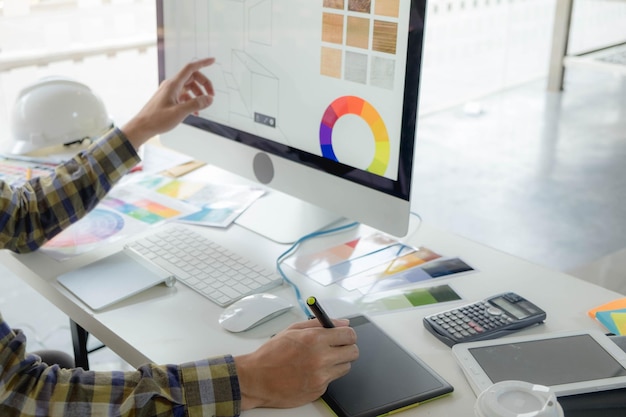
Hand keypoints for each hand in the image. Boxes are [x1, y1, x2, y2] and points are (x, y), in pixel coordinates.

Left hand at [121, 57, 215, 148]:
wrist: (142, 126)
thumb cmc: (157, 119)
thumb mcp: (179, 112)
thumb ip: (196, 104)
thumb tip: (209, 99)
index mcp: (173, 84)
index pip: (190, 68)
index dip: (202, 63)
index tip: (212, 61)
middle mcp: (171, 85)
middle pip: (192, 78)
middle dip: (204, 85)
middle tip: (211, 96)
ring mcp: (170, 92)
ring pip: (189, 87)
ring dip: (198, 94)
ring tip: (203, 106)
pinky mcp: (169, 99)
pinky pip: (184, 96)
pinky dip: (191, 101)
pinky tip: (195, 112)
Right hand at [234, 318, 357, 409]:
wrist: (256, 379)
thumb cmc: (271, 354)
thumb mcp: (292, 330)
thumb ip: (319, 324)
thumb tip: (342, 322)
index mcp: (314, 339)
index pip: (349, 335)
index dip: (348, 334)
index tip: (344, 336)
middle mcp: (320, 358)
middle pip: (353, 352)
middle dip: (347, 348)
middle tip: (336, 348)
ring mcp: (321, 377)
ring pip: (345, 367)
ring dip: (337, 363)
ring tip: (319, 361)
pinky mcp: (319, 391)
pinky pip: (331, 380)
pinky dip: (324, 376)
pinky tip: (309, 372)